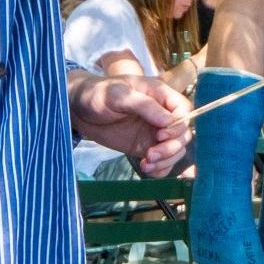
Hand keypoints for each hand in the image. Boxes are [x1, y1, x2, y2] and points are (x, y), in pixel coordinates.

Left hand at [68, 72, 191, 175]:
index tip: (160, 135)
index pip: (184, 110)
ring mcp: (155, 132)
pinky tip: (146, 169)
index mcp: (160, 95)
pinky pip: (163, 161)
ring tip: (146, 164)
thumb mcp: (119, 95)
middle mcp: (162, 114)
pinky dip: (161, 169)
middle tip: (150, 155)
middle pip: (183, 133)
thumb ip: (145, 106)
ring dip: (166, 161)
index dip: (178, 126)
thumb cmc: (98, 94)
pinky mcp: (145, 147)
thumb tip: (169, 121)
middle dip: (172, 147)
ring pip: (176, 149)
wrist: (78, 110)